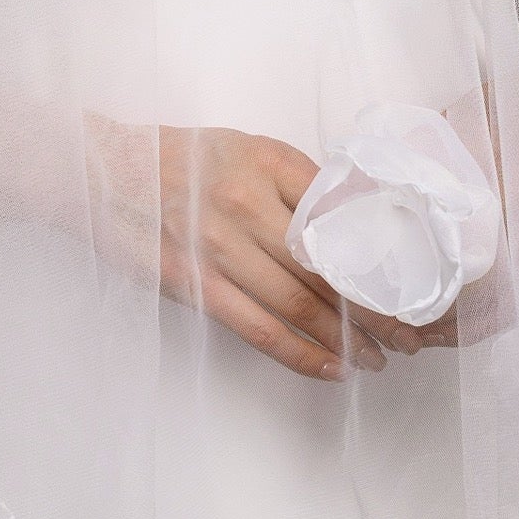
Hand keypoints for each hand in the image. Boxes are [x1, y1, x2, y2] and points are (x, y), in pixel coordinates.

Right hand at [156, 126, 454, 377]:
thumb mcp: (246, 149)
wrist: (103, 172)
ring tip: (380, 359)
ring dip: (347, 339)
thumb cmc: (183, 160)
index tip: (415, 283)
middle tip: (413, 336)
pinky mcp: (192, 285)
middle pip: (329, 266)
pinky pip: (257, 329)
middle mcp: (246, 204)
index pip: (343, 215)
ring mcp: (218, 248)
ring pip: (299, 304)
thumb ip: (297, 181)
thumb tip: (358, 221)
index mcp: (268, 163)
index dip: (384, 255)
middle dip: (378, 308)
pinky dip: (299, 354)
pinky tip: (331, 369)